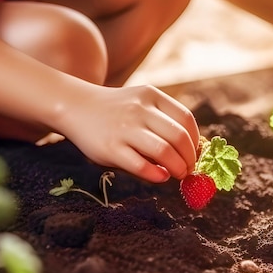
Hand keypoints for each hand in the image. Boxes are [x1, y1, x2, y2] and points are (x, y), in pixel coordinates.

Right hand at [56, 84, 198, 182]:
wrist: (76, 106)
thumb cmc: (117, 110)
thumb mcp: (141, 104)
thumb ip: (163, 121)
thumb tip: (191, 152)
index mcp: (151, 96)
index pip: (185, 118)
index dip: (195, 140)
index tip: (195, 153)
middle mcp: (140, 109)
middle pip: (179, 136)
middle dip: (189, 158)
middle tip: (188, 169)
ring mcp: (125, 128)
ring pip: (164, 151)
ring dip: (177, 167)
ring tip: (177, 174)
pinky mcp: (110, 148)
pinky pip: (140, 165)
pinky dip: (156, 174)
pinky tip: (160, 176)